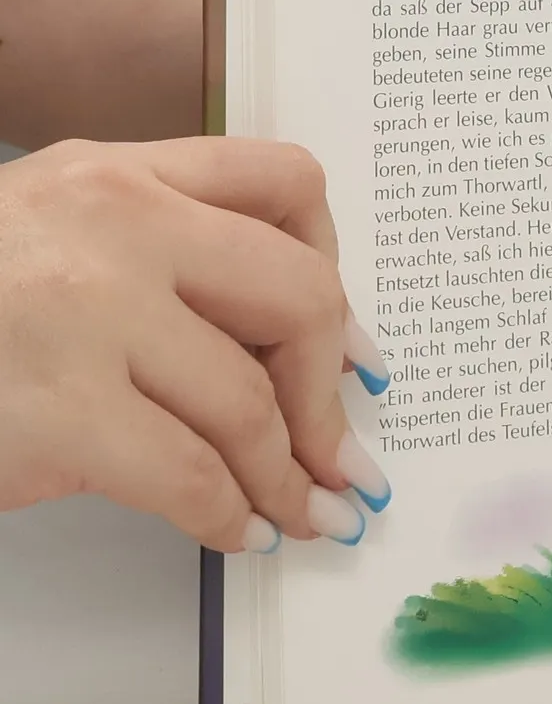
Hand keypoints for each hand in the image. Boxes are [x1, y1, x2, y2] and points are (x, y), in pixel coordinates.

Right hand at [0, 137, 391, 551]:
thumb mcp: (42, 240)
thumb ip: (156, 265)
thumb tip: (286, 358)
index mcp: (113, 171)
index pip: (285, 183)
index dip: (340, 272)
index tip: (356, 347)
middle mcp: (112, 222)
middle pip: (299, 295)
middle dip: (330, 389)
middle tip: (340, 450)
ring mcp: (83, 312)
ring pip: (251, 401)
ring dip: (290, 474)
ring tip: (306, 511)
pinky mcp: (55, 409)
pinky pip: (193, 476)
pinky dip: (232, 515)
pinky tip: (240, 531)